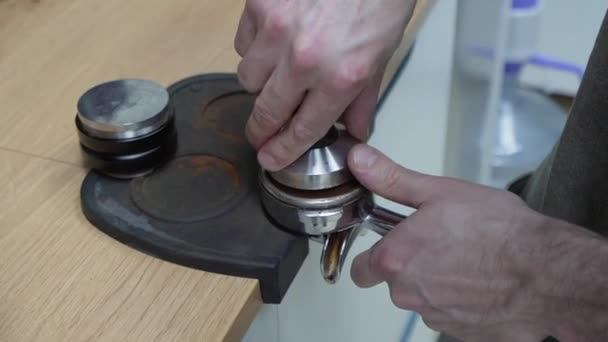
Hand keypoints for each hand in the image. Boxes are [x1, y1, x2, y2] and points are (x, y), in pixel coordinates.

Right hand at [234, 0, 415, 170]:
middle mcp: (305, 59)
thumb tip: (354, 131)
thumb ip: (363, 99)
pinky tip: (275, 38)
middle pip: (265, 112)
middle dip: (261, 129)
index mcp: (341, 77)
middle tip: (261, 132)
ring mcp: (277, 30)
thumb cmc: (379, 0)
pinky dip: (256, 47)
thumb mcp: (381, 54)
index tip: (270, 158)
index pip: (302, 130)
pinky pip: (243, 43)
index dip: (283, 151)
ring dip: (261, 82)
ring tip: (279, 69)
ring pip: (247, 79)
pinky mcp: (258, 5)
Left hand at [347, 144, 556, 340]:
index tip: (391, 244)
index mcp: (395, 260)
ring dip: (438, 282)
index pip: (360, 270)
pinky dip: (462, 300)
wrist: (547, 271)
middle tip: (441, 242)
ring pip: (425, 298)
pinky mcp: (463, 332)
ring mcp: (437, 316)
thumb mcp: (439, 192)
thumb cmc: (497, 231)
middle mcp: (409, 295)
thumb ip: (392, 180)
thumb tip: (361, 162)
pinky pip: (452, 313)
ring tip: (467, 258)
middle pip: (395, 282)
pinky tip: (484, 280)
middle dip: (411, 265)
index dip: (373, 255)